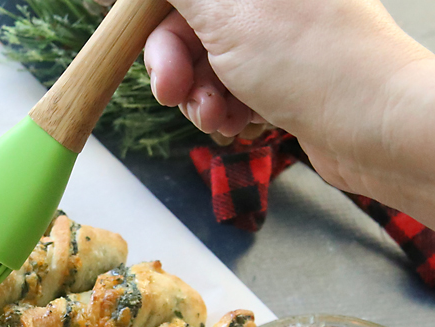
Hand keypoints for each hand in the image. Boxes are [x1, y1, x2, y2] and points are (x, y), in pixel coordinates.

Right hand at [142, 0, 434, 226]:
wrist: (374, 127)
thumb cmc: (313, 63)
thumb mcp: (225, 13)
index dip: (154, 17)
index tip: (140, 39)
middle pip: (187, 21)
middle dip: (173, 63)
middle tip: (172, 92)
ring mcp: (278, 32)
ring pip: (204, 59)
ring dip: (197, 95)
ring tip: (217, 115)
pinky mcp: (282, 71)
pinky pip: (229, 85)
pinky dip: (223, 108)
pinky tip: (237, 122)